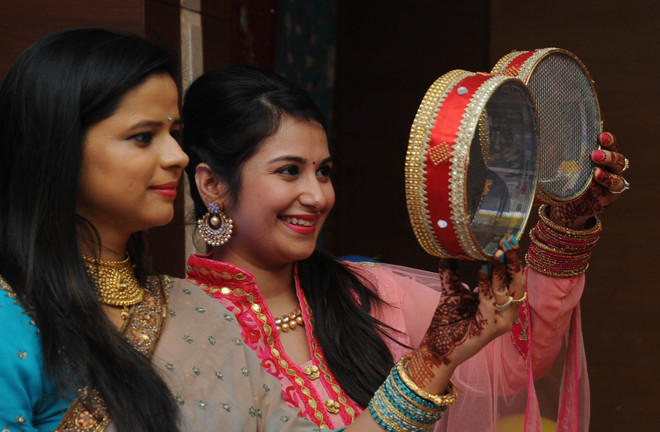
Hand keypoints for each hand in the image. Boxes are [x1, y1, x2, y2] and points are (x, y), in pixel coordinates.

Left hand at [406, 237, 525, 392]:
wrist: (438, 347)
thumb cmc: (448, 321)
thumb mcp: (452, 290)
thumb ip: (451, 271)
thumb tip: (449, 249)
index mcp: (501, 302)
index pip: (513, 277)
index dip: (512, 259)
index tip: (507, 238)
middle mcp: (506, 312)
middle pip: (516, 282)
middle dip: (513, 261)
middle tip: (507, 241)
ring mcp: (501, 321)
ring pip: (506, 291)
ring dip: (501, 270)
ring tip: (496, 252)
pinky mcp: (491, 329)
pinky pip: (490, 302)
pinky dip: (486, 284)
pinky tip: (481, 269)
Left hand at [549, 131, 628, 227]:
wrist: (570, 205)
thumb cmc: (571, 180)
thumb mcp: (565, 167)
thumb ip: (561, 158)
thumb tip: (550, 146)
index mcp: (603, 158)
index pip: (611, 146)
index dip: (609, 140)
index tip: (601, 136)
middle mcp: (611, 170)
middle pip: (618, 160)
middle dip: (608, 156)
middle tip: (594, 155)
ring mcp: (612, 185)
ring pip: (618, 179)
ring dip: (607, 175)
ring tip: (595, 172)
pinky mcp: (608, 199)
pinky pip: (607, 194)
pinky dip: (600, 189)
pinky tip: (592, 186)